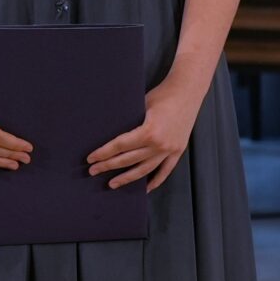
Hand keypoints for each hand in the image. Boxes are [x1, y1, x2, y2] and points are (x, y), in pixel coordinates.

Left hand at [87, 76, 199, 191]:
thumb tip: (112, 136)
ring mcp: (170, 149)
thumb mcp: (140, 106)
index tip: (91, 158)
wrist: (188, 91)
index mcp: (149, 132)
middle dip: (108, 166)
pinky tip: (145, 189)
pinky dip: (155, 181)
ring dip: (127, 178)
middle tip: (93, 171)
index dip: (103, 153)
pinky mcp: (178, 150)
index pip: (119, 146)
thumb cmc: (162, 94)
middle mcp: (159, 144)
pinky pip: (165, 171)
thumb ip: (130, 123)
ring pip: (144, 170)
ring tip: (112, 183)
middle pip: (128, 160)